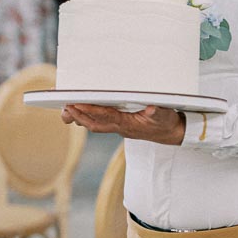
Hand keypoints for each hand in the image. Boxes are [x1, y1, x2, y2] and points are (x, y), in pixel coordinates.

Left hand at [61, 103, 185, 144]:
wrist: (172, 134)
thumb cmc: (167, 123)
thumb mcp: (166, 116)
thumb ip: (158, 113)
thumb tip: (151, 110)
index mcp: (129, 124)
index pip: (106, 117)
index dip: (91, 111)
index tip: (77, 104)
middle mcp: (120, 128)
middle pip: (94, 124)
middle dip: (79, 115)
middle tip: (64, 106)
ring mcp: (119, 128)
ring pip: (95, 125)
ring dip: (81, 117)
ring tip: (67, 107)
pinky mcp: (120, 125)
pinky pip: (100, 122)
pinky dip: (89, 116)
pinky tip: (82, 108)